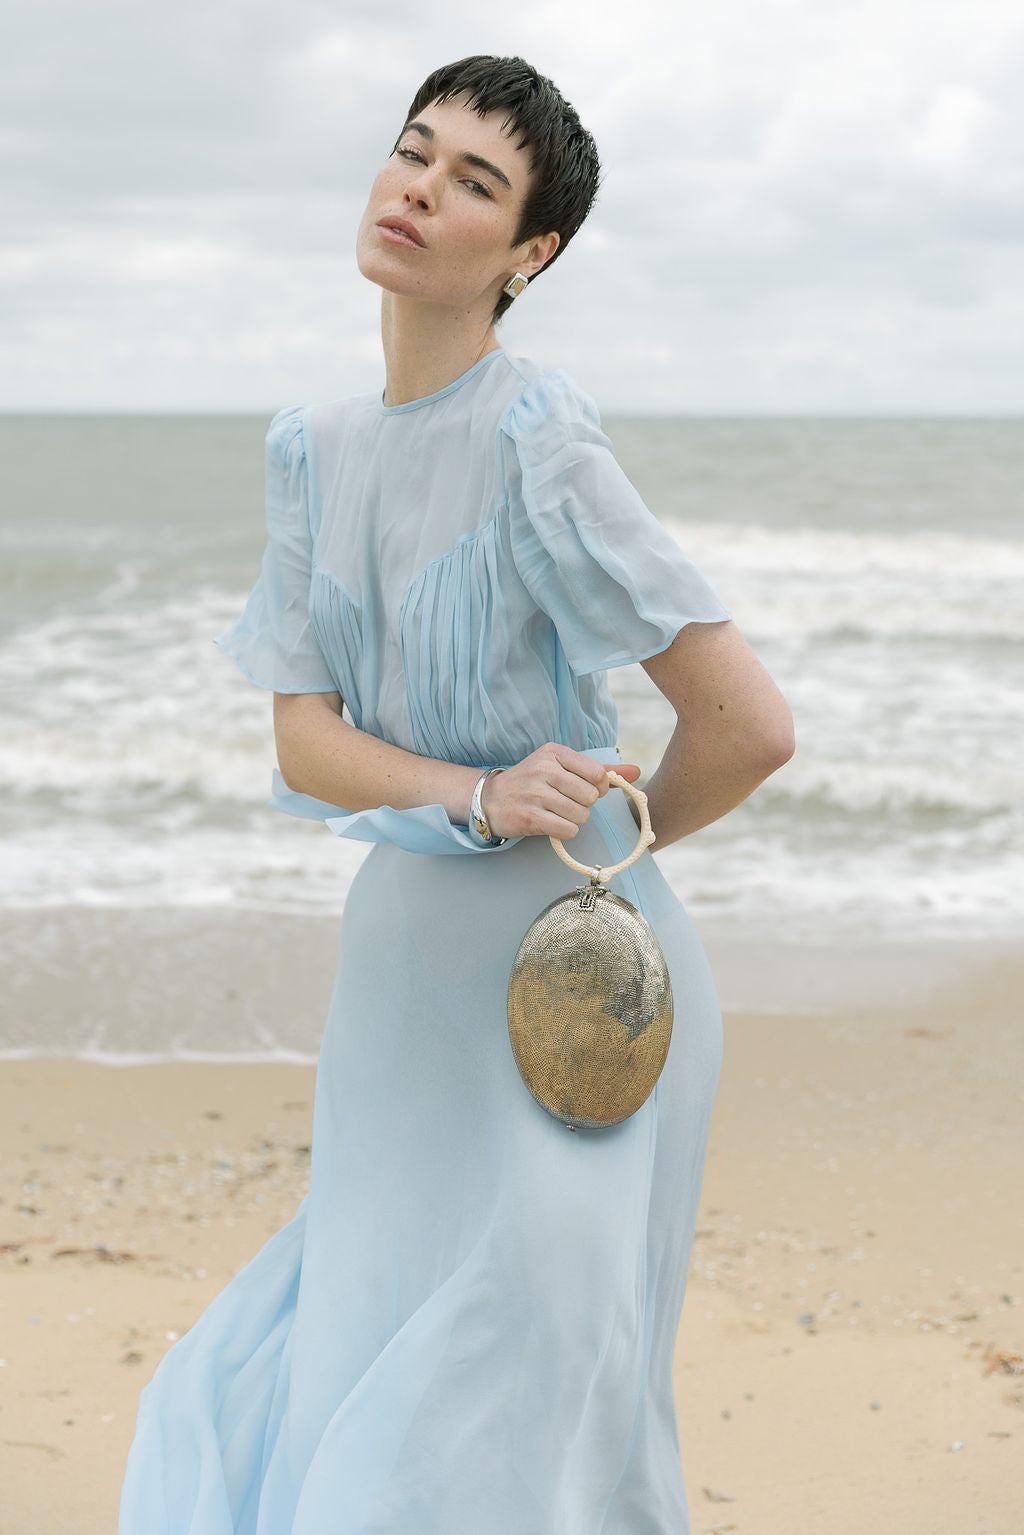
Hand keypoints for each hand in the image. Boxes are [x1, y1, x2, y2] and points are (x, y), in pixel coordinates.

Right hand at [479, 742, 641, 839]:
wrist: (491, 799)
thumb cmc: (534, 783)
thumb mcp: (562, 767)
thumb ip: (600, 770)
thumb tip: (636, 772)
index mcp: (555, 753)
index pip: (597, 772)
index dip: (599, 787)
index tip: (587, 790)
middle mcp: (544, 770)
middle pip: (591, 796)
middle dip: (585, 804)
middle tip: (567, 802)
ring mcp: (536, 794)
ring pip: (581, 815)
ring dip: (575, 819)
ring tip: (557, 812)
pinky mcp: (530, 817)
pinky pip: (568, 829)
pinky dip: (565, 831)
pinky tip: (552, 823)